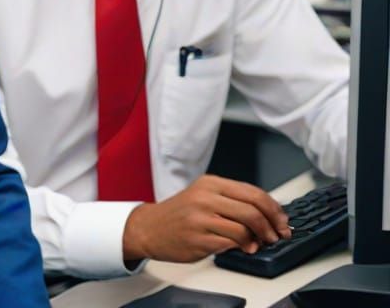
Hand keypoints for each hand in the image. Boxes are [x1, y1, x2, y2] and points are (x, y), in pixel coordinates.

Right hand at [122, 174, 291, 262]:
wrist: (149, 228)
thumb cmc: (180, 214)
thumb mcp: (203, 196)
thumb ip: (232, 201)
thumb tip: (268, 214)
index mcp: (210, 183)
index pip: (253, 192)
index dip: (274, 209)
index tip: (283, 221)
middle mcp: (205, 198)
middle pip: (253, 210)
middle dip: (272, 226)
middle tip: (277, 235)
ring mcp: (201, 218)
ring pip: (245, 228)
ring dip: (259, 239)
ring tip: (260, 243)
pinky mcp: (199, 239)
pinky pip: (232, 243)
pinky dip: (244, 247)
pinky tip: (245, 248)